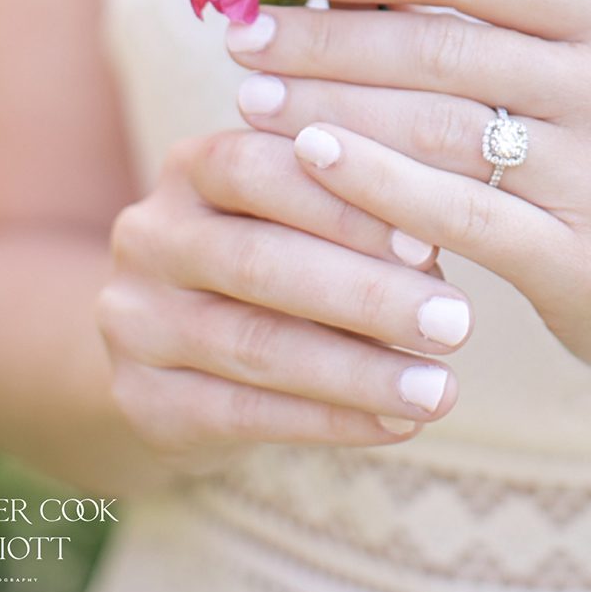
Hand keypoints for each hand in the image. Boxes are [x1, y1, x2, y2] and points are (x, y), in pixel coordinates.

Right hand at [95, 125, 472, 476]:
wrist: (170, 351)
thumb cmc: (272, 259)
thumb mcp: (297, 216)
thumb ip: (353, 209)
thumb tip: (437, 235)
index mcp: (190, 166)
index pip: (260, 167)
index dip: (344, 205)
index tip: (431, 242)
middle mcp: (148, 235)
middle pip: (259, 262)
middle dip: (367, 294)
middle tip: (457, 322)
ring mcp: (133, 321)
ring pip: (254, 345)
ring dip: (359, 371)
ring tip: (440, 390)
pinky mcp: (141, 401)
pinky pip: (243, 415)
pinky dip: (330, 421)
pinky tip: (397, 426)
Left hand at [226, 0, 590, 388]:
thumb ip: (499, 27)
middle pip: (445, 46)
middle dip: (329, 36)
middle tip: (245, 35)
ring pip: (439, 127)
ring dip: (331, 105)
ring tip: (256, 96)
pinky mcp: (587, 261)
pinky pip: (457, 214)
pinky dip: (373, 182)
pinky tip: (310, 161)